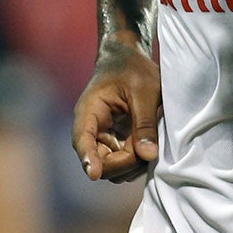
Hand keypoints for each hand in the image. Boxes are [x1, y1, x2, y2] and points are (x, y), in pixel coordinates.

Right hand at [71, 36, 160, 181]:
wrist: (128, 59)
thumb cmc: (133, 69)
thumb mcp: (144, 92)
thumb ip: (145, 123)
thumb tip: (148, 155)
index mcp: (90, 112)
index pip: (83, 140)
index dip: (88, 158)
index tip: (93, 174)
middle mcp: (92, 130)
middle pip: (100, 163)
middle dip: (124, 162)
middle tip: (148, 147)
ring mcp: (103, 140)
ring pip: (113, 169)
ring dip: (132, 165)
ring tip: (150, 142)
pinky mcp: (115, 144)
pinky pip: (123, 165)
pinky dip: (137, 162)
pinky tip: (149, 146)